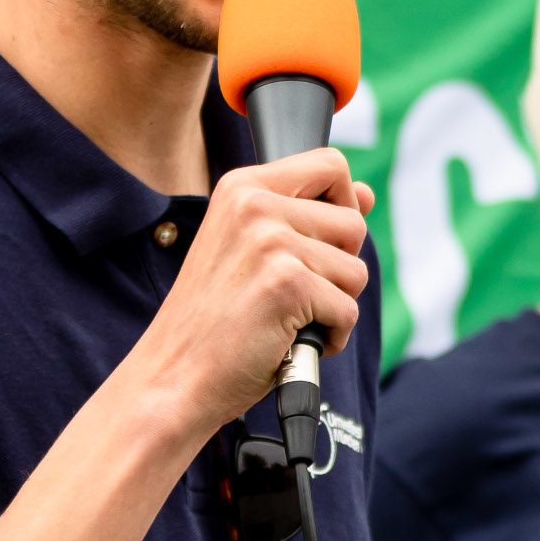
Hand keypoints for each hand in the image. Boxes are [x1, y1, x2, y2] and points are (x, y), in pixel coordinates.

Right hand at [130, 149, 377, 441]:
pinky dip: (330, 337)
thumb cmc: (213, 320)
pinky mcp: (287, 284)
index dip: (344, 205)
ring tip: (286, 319)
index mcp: (243, 187)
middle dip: (338, 268)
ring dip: (333, 306)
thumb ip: (307, 214)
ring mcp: (270, 242)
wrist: (174, 375)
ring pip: (355, 271)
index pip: (330, 165)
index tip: (322, 241)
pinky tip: (289, 342)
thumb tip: (365, 195)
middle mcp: (254, 204)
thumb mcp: (252, 249)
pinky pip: (347, 310)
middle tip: (292, 293)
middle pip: (353, 223)